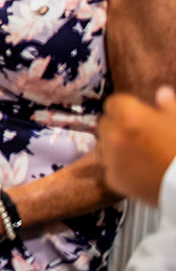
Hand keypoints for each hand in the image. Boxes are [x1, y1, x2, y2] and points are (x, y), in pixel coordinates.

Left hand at [98, 87, 175, 206]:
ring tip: (138, 154)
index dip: (124, 109)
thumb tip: (162, 92)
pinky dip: (120, 168)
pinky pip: (109, 167)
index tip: (134, 116)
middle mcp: (114, 134)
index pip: (113, 103)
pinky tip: (138, 169)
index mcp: (129, 114)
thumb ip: (167, 105)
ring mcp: (111, 157)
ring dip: (114, 146)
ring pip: (103, 145)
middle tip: (137, 136)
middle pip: (105, 123)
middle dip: (117, 127)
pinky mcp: (112, 178)